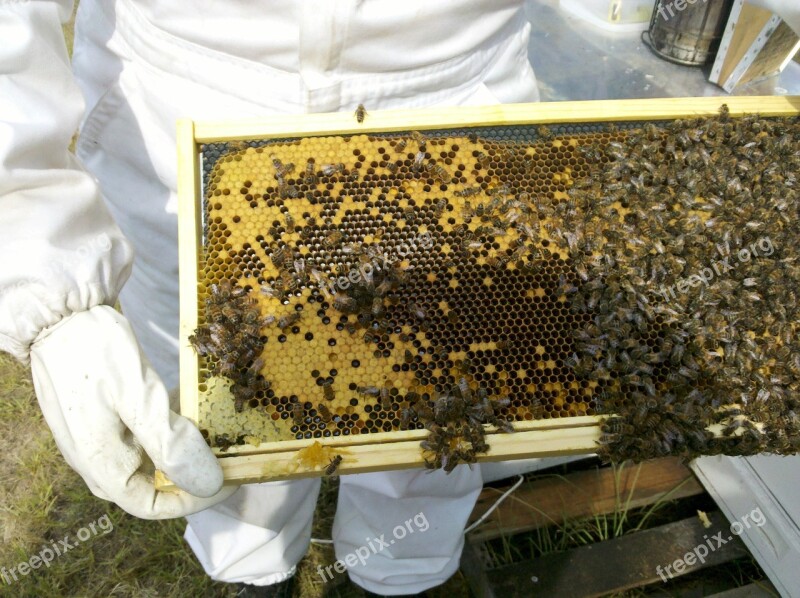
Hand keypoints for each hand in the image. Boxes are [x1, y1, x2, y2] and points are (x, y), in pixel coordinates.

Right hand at [29, 306, 235, 518]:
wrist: (58, 312)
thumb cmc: (94, 354)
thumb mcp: (138, 399)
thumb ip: (171, 444)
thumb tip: (209, 485)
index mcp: (102, 465)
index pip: (151, 505)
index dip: (194, 498)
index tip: (229, 478)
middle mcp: (100, 457)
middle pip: (153, 481)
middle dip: (194, 470)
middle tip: (229, 450)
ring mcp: (102, 434)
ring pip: (152, 453)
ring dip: (185, 443)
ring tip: (218, 424)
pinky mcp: (108, 412)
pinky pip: (144, 429)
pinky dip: (170, 421)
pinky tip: (190, 401)